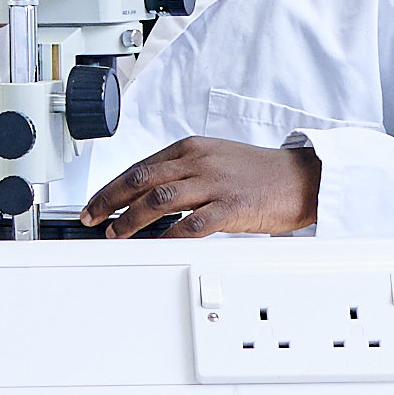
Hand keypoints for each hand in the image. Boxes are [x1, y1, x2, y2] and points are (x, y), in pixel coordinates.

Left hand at [82, 135, 318, 238]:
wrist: (301, 177)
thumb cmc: (260, 172)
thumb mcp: (216, 160)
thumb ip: (184, 173)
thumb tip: (148, 196)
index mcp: (192, 148)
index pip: (140, 166)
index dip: (112, 187)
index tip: (95, 204)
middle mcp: (199, 161)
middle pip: (141, 179)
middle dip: (110, 201)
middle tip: (92, 218)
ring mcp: (215, 183)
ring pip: (160, 198)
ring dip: (132, 218)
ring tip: (116, 234)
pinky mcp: (232, 206)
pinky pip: (192, 223)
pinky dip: (169, 236)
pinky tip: (155, 245)